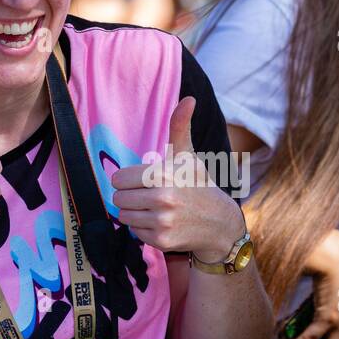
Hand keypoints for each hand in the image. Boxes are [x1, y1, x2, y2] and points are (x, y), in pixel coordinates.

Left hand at [110, 96, 243, 260]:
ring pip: (123, 216)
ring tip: (155, 208)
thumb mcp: (188, 156)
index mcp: (163, 174)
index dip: (128, 179)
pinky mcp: (161, 241)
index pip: (118, 179)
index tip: (143, 181)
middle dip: (130, 196)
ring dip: (135, 212)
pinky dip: (143, 228)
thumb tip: (188, 98)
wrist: (220, 223)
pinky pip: (134, 232)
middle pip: (118, 198)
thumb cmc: (199, 185)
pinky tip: (161, 222)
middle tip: (149, 196)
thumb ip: (180, 127)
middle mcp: (162, 199)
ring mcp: (162, 222)